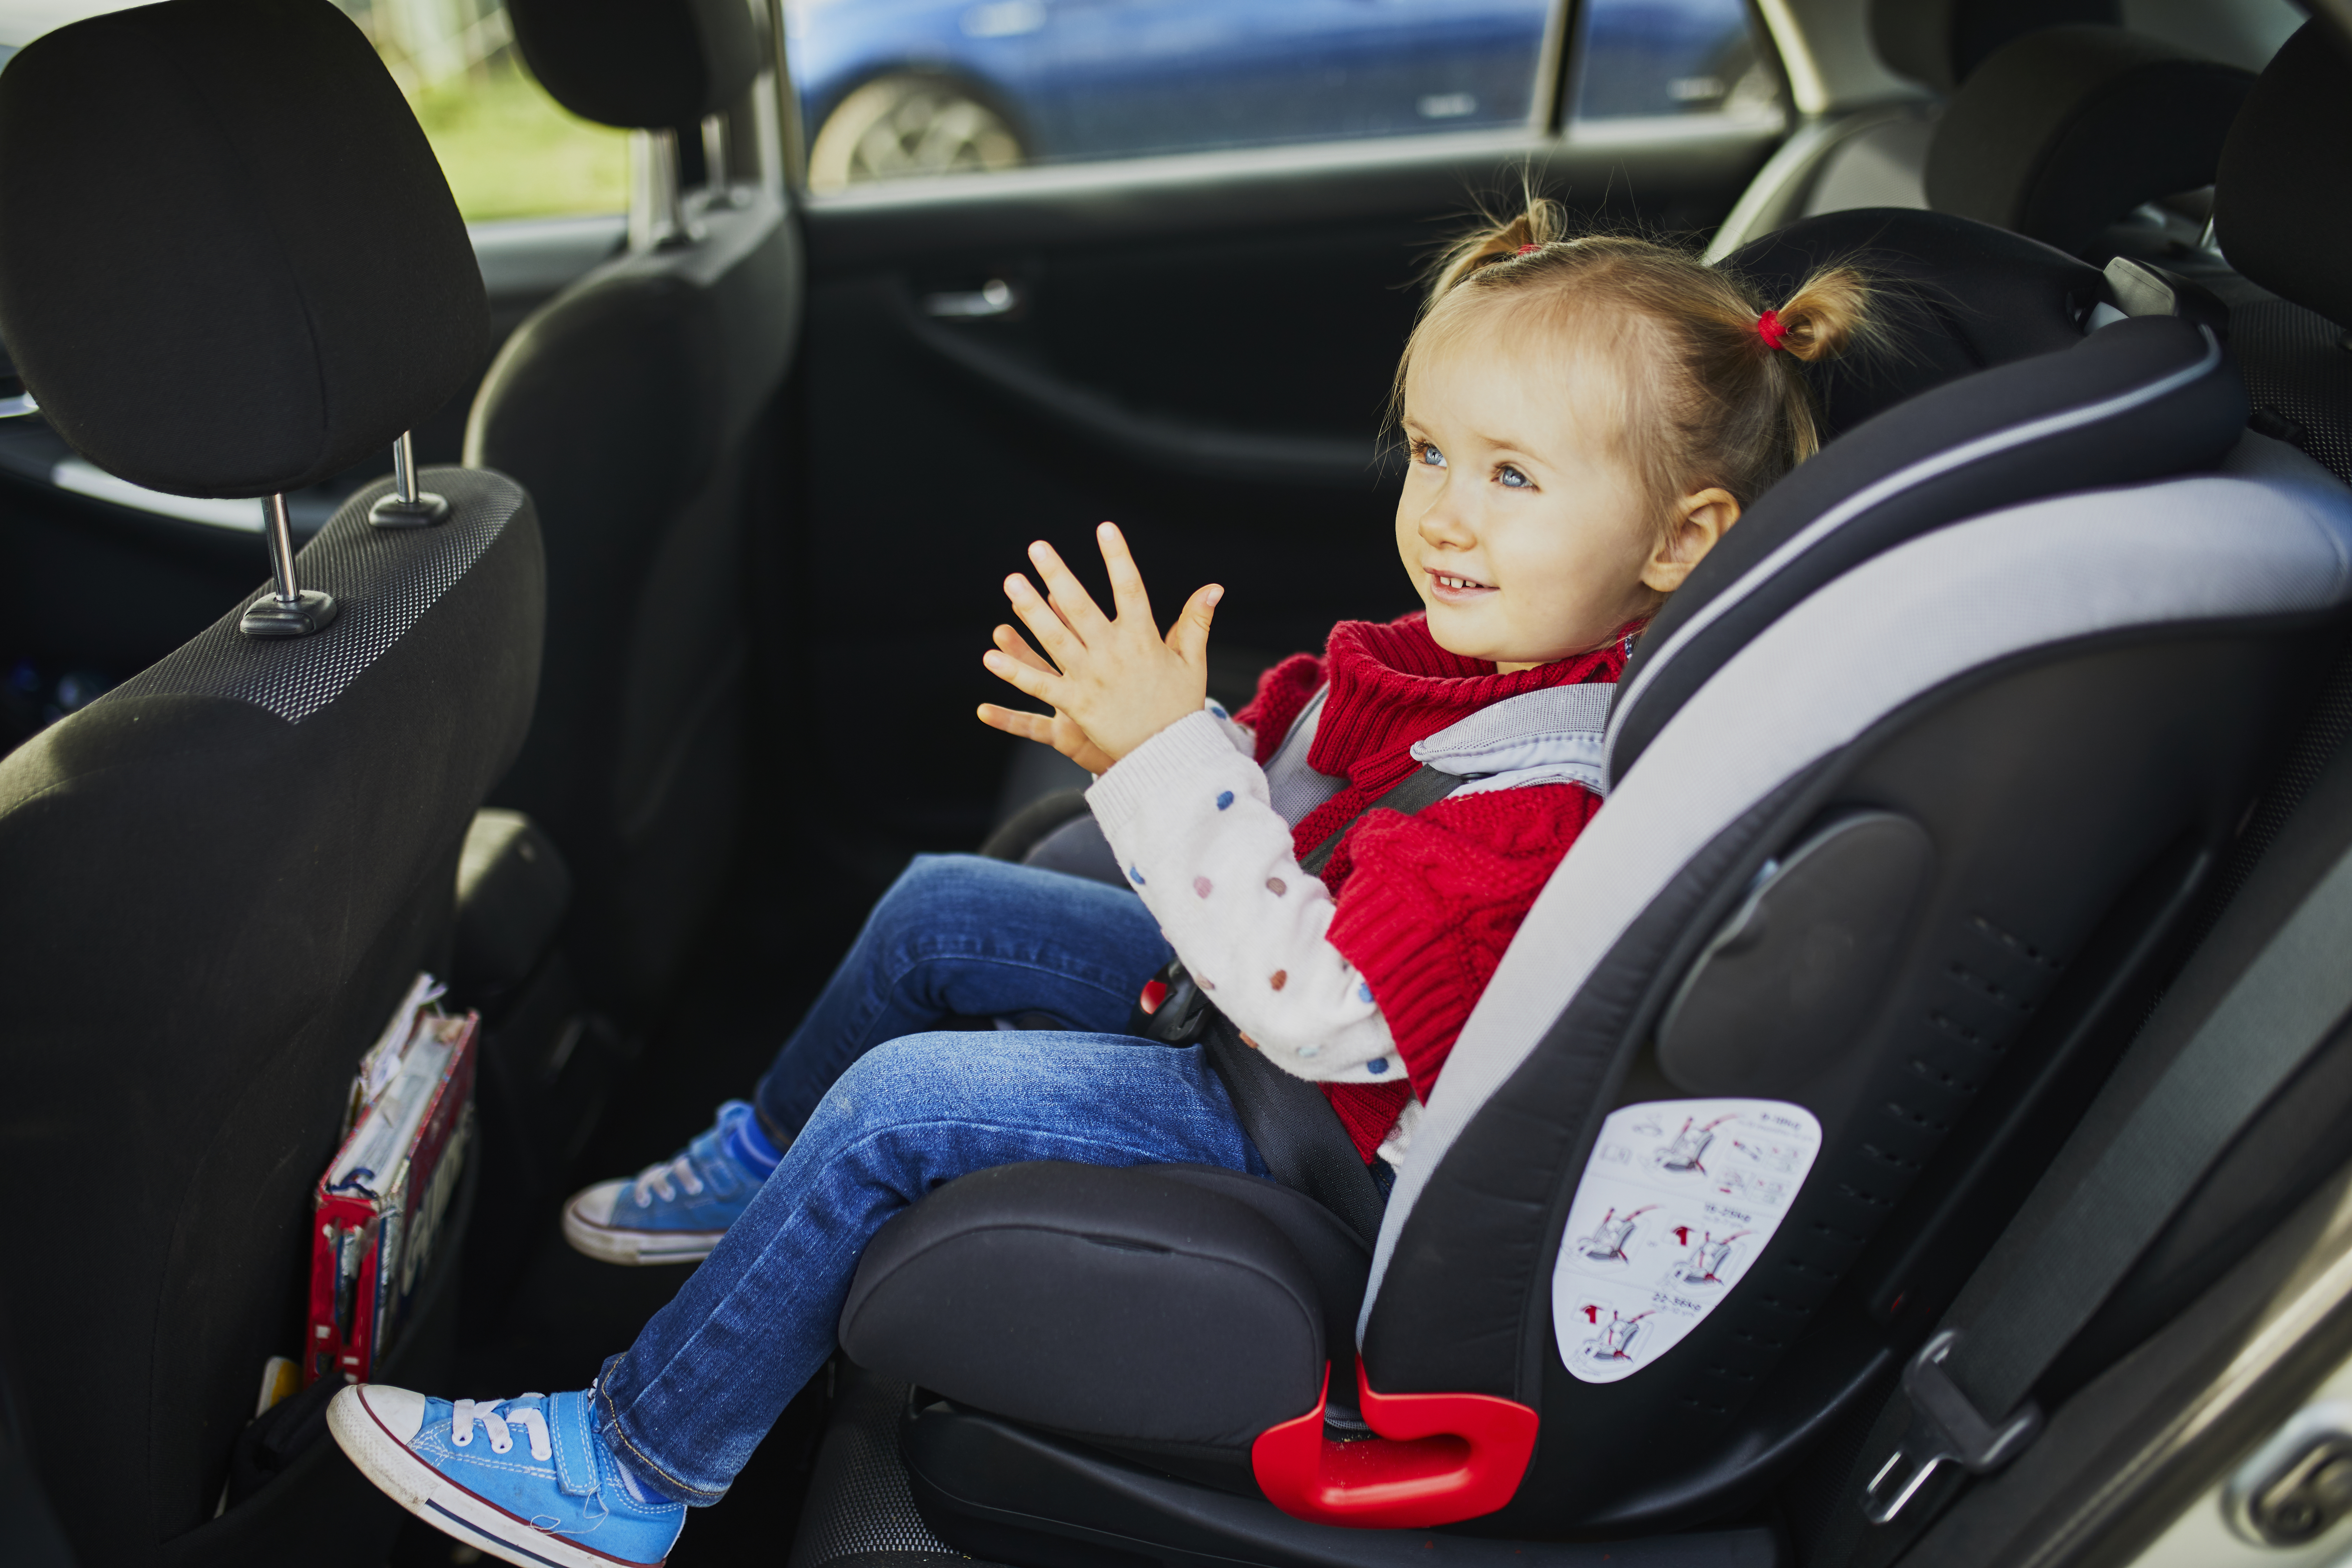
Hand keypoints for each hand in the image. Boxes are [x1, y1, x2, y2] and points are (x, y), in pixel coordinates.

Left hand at [976, 522, 1221, 766]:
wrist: (1169, 757)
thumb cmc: (1180, 707)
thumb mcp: (1192, 663)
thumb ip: (1196, 623)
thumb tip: (1214, 587)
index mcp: (1143, 640)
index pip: (1130, 589)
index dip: (1118, 558)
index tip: (1105, 527)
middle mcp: (1114, 655)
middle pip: (1082, 607)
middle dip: (1059, 575)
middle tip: (1038, 548)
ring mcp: (1092, 680)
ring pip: (1055, 639)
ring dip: (1031, 610)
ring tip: (1012, 582)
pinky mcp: (1076, 706)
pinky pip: (1041, 686)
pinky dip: (1015, 672)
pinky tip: (991, 656)